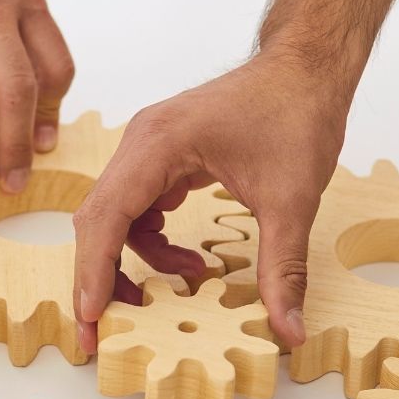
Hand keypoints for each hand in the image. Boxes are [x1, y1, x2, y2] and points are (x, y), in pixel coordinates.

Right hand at [71, 52, 346, 354]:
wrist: (307, 68)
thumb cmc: (296, 113)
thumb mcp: (293, 201)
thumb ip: (283, 270)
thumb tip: (289, 330)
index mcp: (159, 144)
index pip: (107, 217)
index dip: (95, 272)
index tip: (91, 317)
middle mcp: (141, 141)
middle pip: (98, 219)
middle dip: (100, 276)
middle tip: (100, 330)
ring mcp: (148, 146)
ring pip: (116, 215)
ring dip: (136, 258)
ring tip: (187, 279)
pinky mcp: (162, 154)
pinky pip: (137, 205)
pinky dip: (151, 239)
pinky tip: (188, 258)